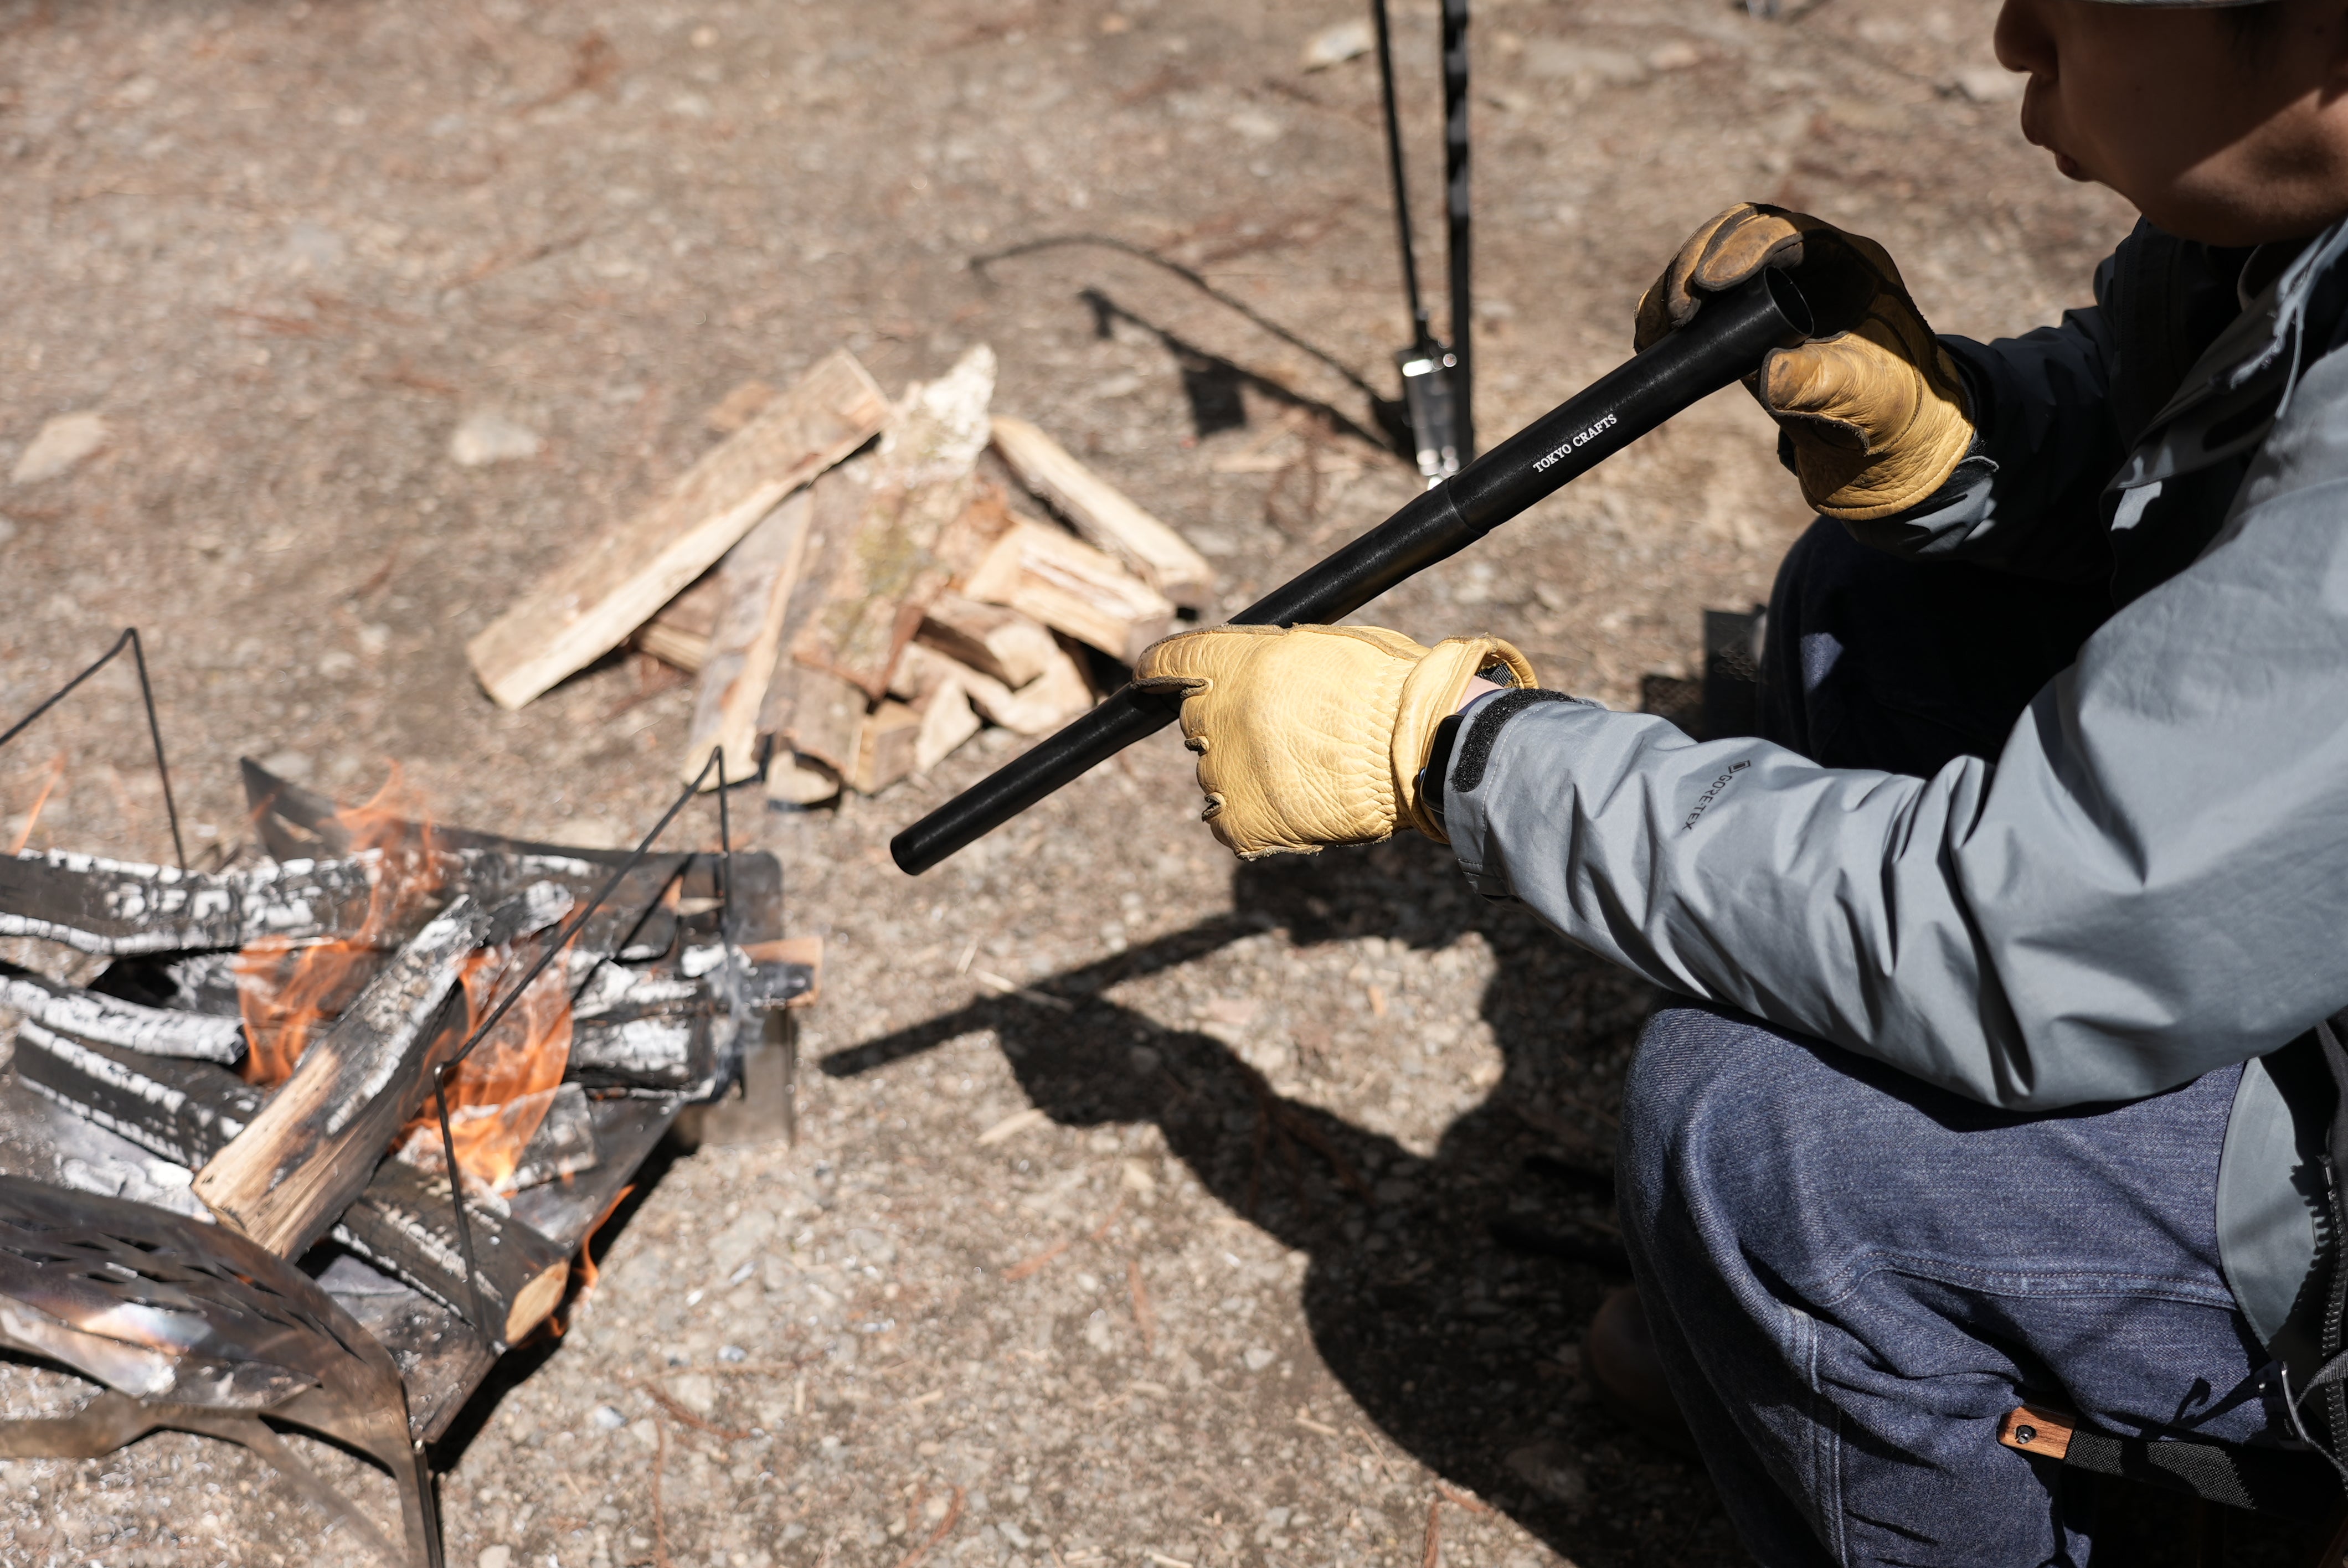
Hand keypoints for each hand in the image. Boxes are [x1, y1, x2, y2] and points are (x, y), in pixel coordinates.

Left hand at [1132, 625, 1535, 858]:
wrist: (1425, 747)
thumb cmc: (1394, 689)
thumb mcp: (1329, 645)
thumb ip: (1275, 656)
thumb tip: (1255, 664)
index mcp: (1239, 664)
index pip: (1174, 660)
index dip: (1164, 668)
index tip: (1154, 674)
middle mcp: (1221, 716)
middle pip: (1198, 721)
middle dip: (1228, 724)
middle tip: (1283, 731)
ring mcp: (1227, 772)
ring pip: (1215, 772)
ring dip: (1245, 771)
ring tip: (1304, 771)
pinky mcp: (1242, 822)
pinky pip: (1228, 821)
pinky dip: (1253, 818)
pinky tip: (1292, 806)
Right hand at [1636, 203, 1974, 520]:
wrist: (1882, 450)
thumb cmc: (1892, 414)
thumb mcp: (1866, 398)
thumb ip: (1823, 383)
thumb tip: (1766, 372)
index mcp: (1848, 264)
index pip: (1789, 232)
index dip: (1745, 246)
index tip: (1712, 284)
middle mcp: (1806, 267)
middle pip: (1739, 233)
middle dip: (1699, 261)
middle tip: (1679, 311)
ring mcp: (1769, 294)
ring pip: (1710, 263)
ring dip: (1676, 287)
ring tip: (1654, 331)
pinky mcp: (1740, 327)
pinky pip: (1697, 306)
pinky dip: (1667, 316)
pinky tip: (1649, 341)